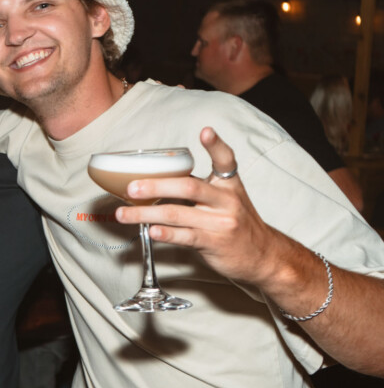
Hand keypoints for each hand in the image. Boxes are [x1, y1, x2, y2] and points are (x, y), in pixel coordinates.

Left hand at [115, 127, 283, 284]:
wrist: (263, 255)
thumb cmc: (236, 223)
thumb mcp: (228, 198)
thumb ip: (201, 186)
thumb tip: (157, 180)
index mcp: (229, 185)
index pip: (226, 160)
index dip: (216, 145)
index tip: (205, 132)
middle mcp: (227, 201)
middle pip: (188, 187)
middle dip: (156, 185)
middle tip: (131, 187)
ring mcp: (220, 223)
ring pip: (177, 214)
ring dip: (145, 214)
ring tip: (123, 215)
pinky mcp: (214, 243)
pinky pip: (185, 236)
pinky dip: (164, 233)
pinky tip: (149, 230)